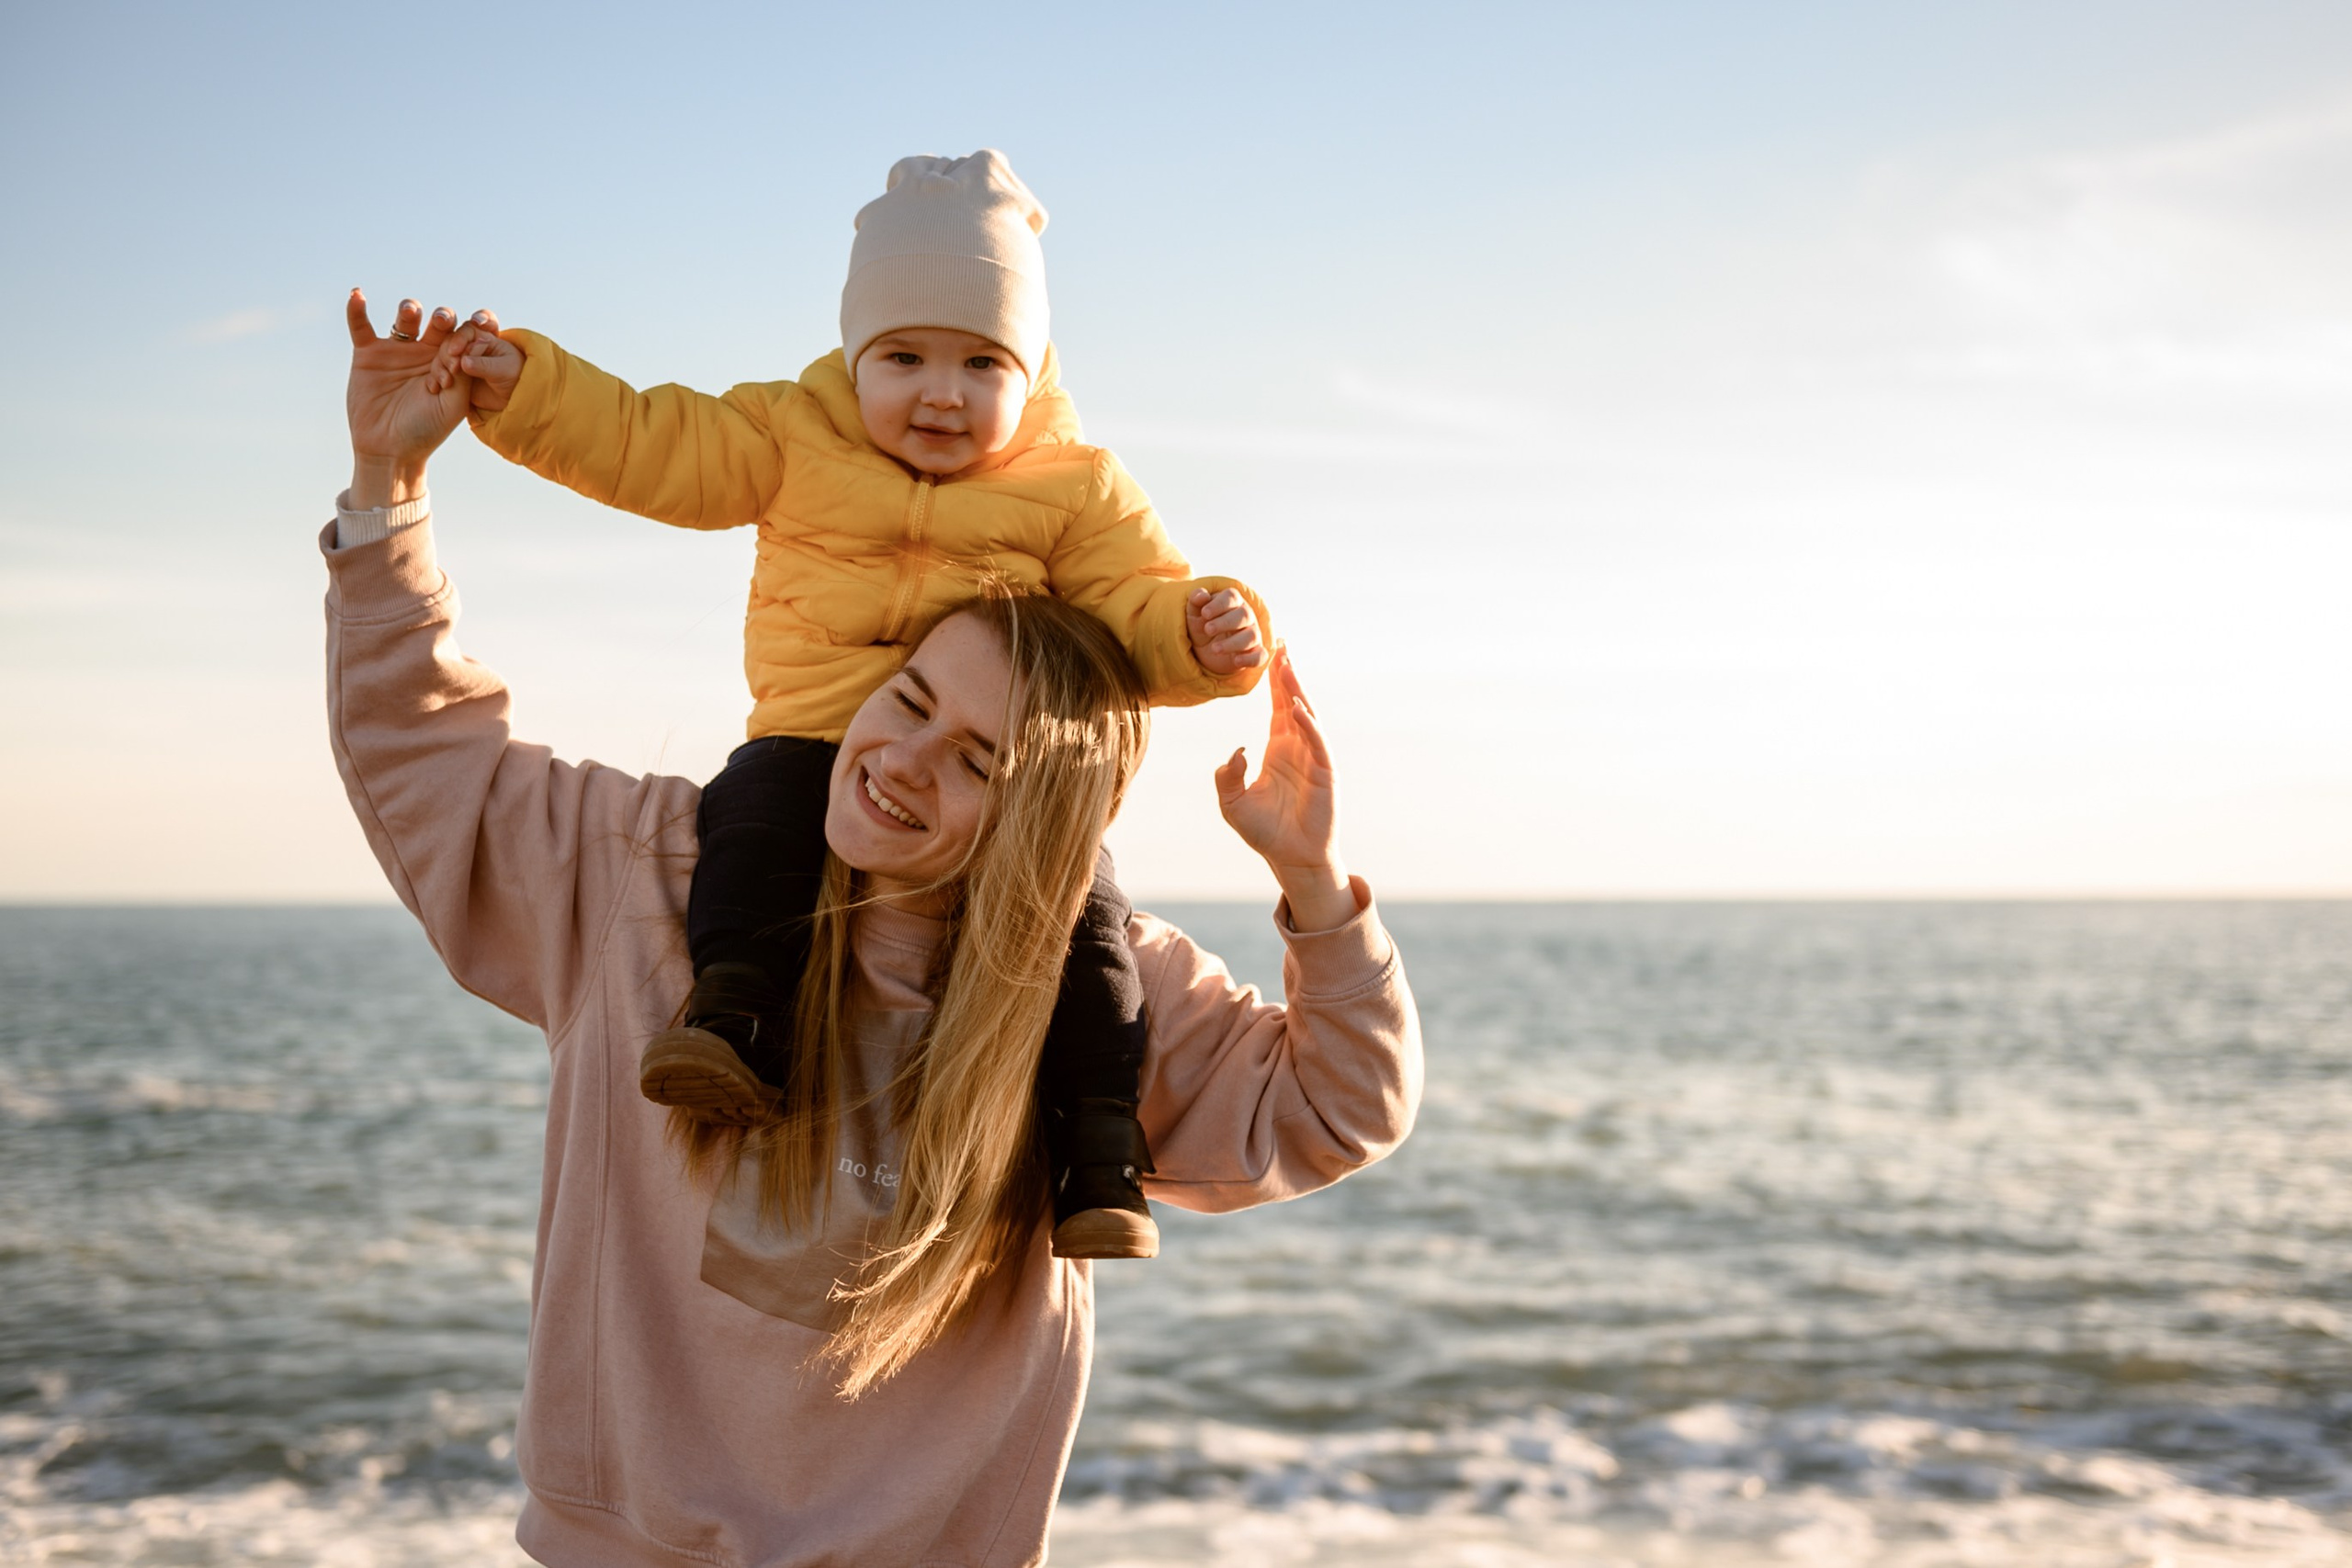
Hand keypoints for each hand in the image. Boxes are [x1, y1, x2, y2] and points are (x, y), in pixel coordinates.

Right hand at [344, 290, 469, 507]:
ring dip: (409, 310)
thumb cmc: (427, 429)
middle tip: (442, 320)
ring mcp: (396, 351)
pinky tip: (357, 296)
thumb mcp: (454, 404)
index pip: (462, 338)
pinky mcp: (368, 354)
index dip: (465, 337)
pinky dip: (357, 310)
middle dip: (442, 317)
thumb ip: (465, 372)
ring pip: (405, 320)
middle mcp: (425, 352)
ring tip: (411, 312)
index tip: (462, 351)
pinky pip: (361, 327)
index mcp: (451, 363)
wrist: (390, 449)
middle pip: (437, 323)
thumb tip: (475, 340)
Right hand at [425, 308, 523, 412]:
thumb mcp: (503, 371)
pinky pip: (439, 373)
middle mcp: (469, 346)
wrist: (513, 399)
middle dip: (448, 353)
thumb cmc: (515, 378)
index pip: (468, 331)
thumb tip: (464, 362)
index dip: (459, 339)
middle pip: (451, 341)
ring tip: (446, 382)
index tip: (455, 352)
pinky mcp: (453, 375)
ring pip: (443, 357)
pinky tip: (436, 388)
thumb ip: (484, 365)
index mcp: (484, 338)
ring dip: (440, 366)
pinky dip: (436, 379)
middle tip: (452, 367)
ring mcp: (459, 360)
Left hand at [1188, 586, 1264, 674]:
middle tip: (1208, 629)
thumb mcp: (1193, 612)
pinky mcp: (1254, 653)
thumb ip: (1195, 600)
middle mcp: (1246, 617)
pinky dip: (1251, 658)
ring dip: (1233, 643)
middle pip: (1244, 615)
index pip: (1232, 597)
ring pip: (1252, 636)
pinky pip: (1260, 656)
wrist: (1204, 649)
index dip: (1219, 604)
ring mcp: (1252, 635)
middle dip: (1225, 622)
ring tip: (1214, 648)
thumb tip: (1202, 595)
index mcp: (1232, 602)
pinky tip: (1236, 660)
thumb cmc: (1201, 624)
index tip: (1204, 613)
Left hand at [1214, 644, 1354, 931]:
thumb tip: (1235, 752)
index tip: (1269, 654)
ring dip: (1297, 693)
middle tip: (1280, 645)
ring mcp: (1313, 759)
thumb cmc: (1265, 832)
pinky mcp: (1325, 774)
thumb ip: (1226, 777)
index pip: (1276, 706)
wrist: (1291, 858)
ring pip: (1307, 718)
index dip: (1273, 681)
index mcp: (1278, 749)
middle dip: (1287, 675)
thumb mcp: (1232, 804)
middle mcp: (1297, 748)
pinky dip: (1309, 726)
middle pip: (1293, 703)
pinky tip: (1298, 710)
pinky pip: (1317, 745)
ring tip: (1286, 669)